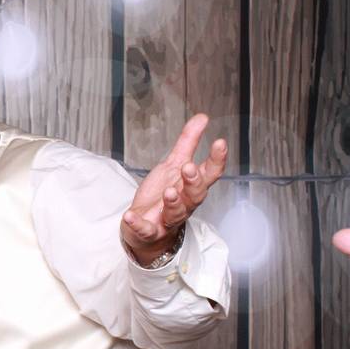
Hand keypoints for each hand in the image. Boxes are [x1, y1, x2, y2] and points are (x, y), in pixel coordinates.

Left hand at [122, 113, 227, 264]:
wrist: (145, 227)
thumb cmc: (163, 194)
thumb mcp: (173, 165)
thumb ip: (188, 143)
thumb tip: (203, 117)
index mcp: (191, 186)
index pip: (210, 173)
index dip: (217, 159)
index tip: (220, 142)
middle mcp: (184, 203)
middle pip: (196, 195)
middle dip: (194, 182)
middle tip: (188, 168)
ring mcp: (167, 219)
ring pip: (176, 213)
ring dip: (173, 202)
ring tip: (168, 192)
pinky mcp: (149, 231)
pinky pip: (146, 229)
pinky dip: (138, 224)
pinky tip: (129, 216)